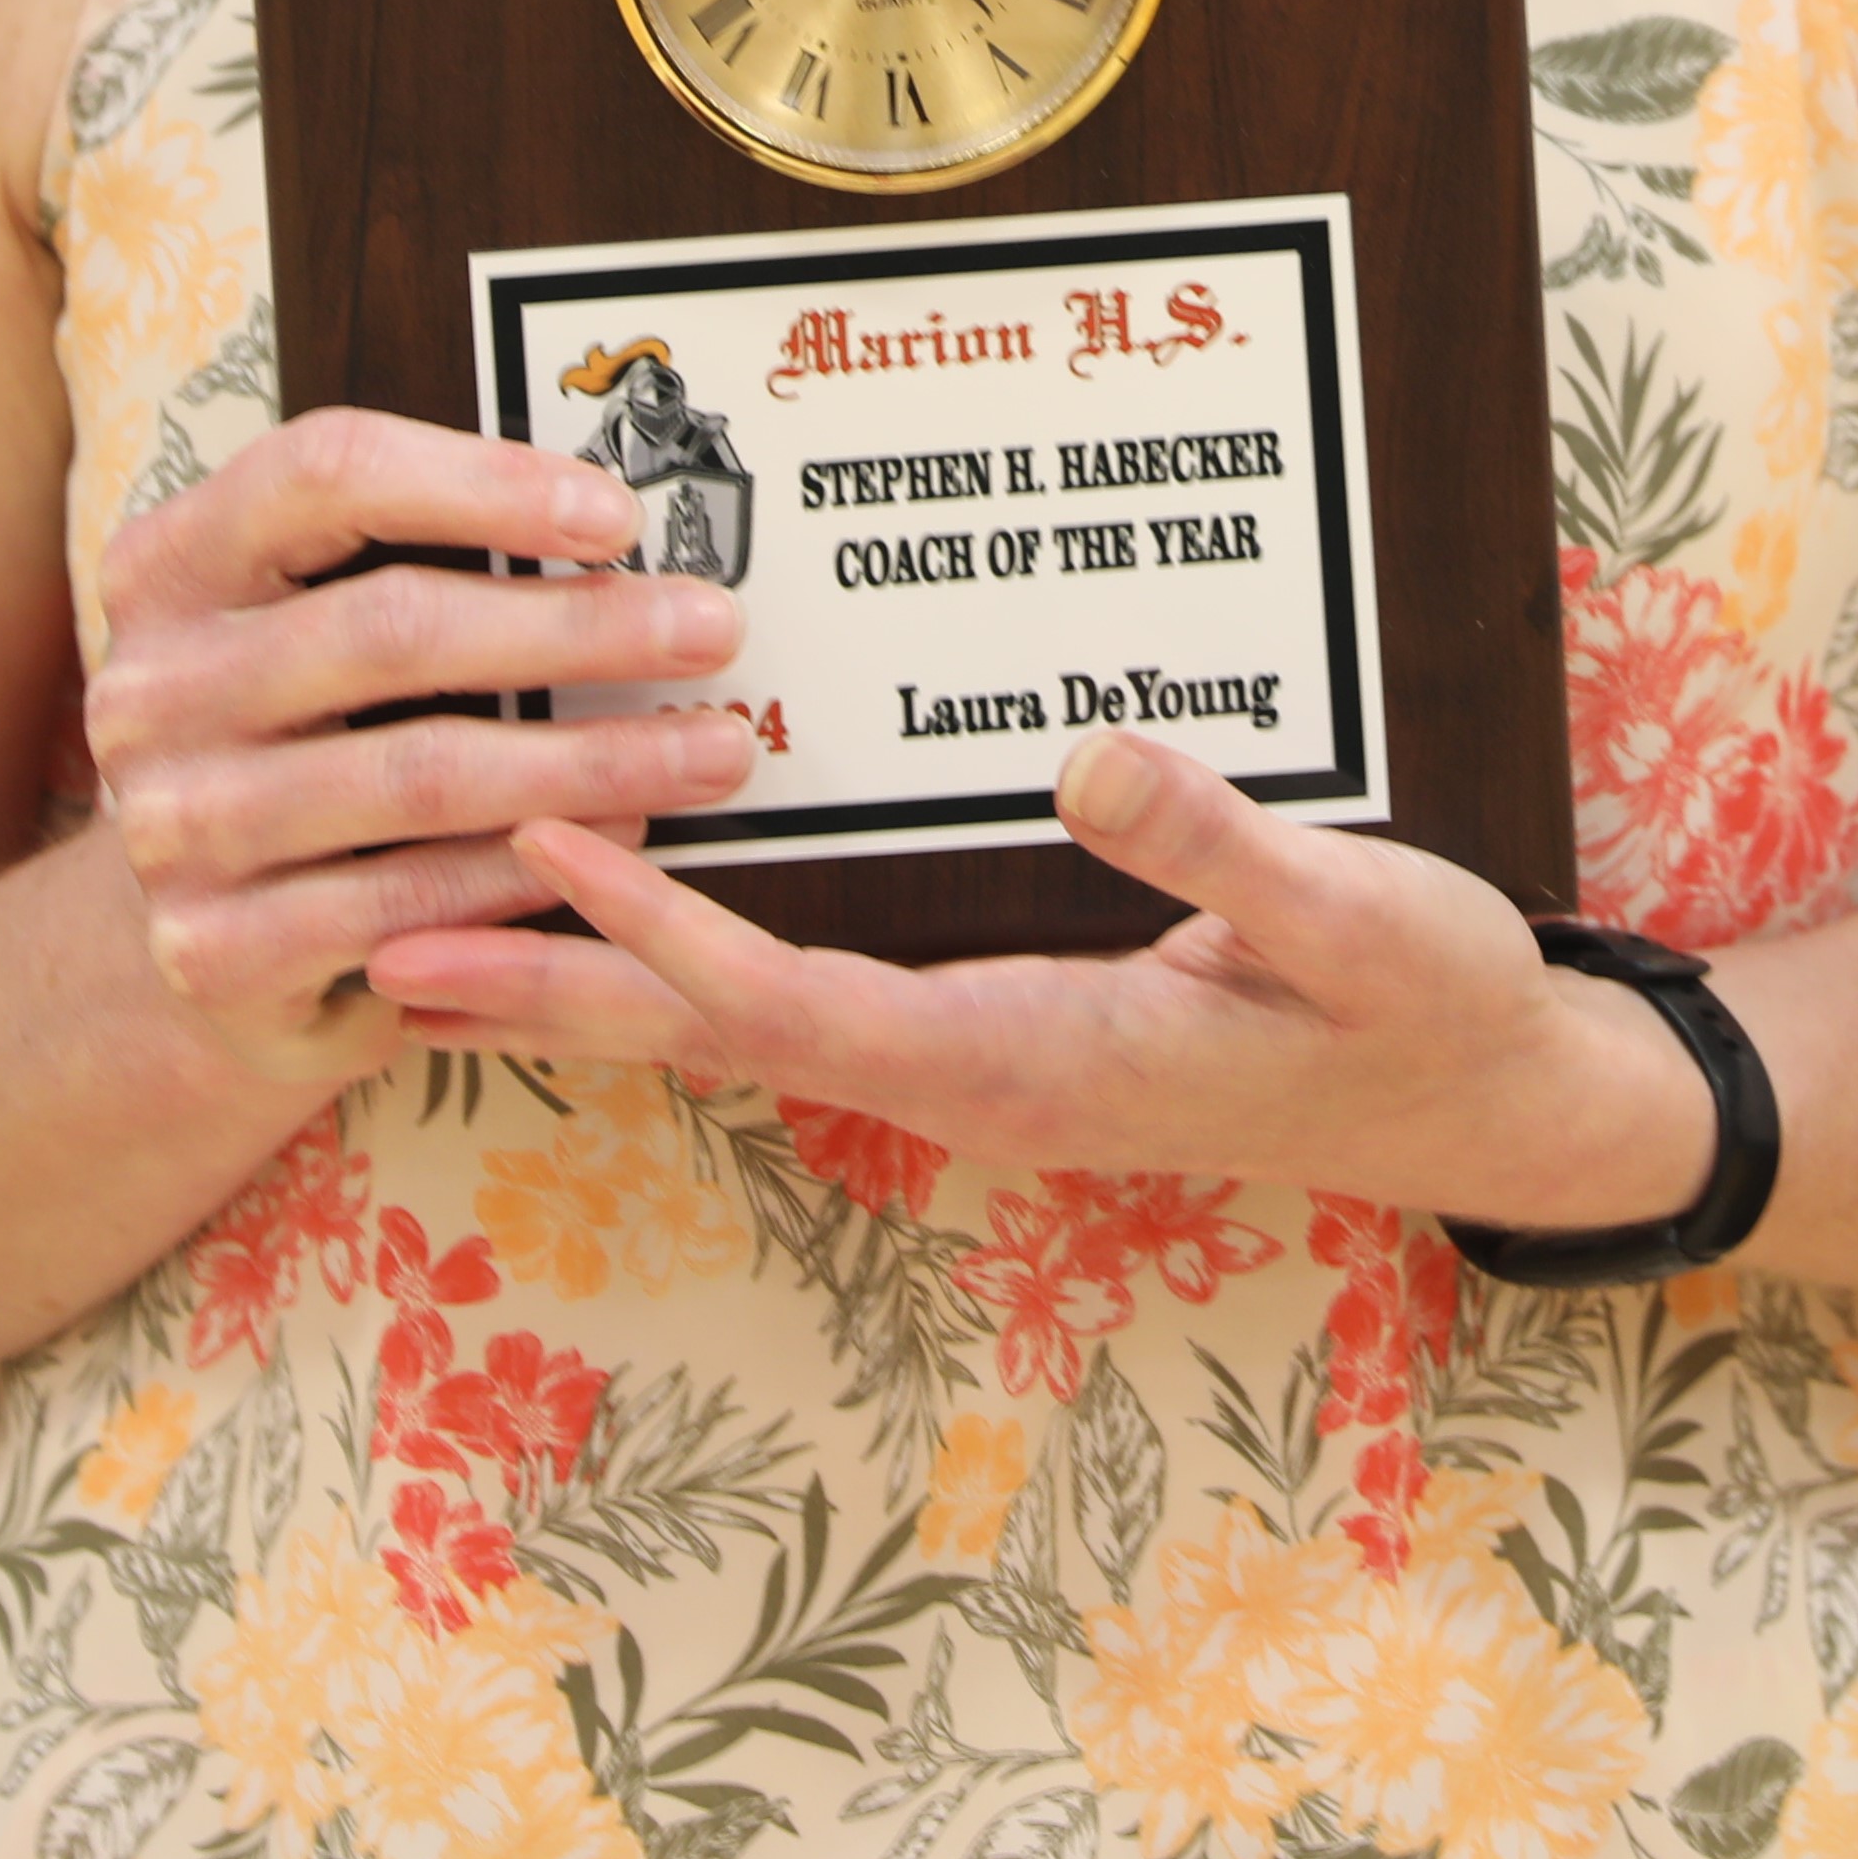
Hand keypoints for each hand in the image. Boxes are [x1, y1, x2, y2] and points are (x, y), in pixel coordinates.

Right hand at [87, 409, 758, 1081]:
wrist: (188, 939)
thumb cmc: (290, 744)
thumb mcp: (301, 625)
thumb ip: (406, 562)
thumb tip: (616, 530)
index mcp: (170, 565)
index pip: (324, 473)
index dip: (478, 481)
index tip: (616, 516)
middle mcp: (151, 688)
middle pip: (391, 626)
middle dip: (575, 629)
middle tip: (708, 631)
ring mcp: (175, 825)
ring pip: (421, 773)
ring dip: (591, 760)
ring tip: (708, 749)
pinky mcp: (214, 949)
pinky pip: (410, 899)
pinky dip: (530, 868)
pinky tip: (620, 840)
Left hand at [368, 728, 1716, 1228]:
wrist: (1483, 1100)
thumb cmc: (1419, 1004)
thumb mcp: (1354, 916)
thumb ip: (1219, 846)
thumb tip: (1087, 758)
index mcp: (1026, 1055)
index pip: (791, 1001)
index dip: (658, 927)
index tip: (539, 835)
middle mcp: (968, 1075)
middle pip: (712, 1039)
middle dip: (546, 985)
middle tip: (374, 931)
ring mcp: (972, 1062)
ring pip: (736, 1029)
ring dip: (590, 977)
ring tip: (434, 920)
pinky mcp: (989, 1032)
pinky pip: (795, 1006)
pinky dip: (684, 962)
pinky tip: (626, 915)